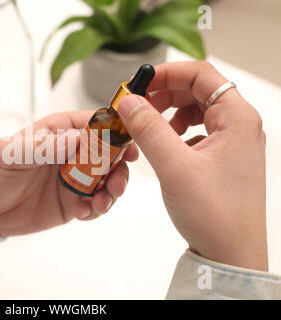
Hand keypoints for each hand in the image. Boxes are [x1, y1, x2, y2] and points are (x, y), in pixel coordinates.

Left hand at [0, 111, 138, 237]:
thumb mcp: (10, 154)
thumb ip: (42, 147)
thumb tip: (76, 139)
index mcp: (58, 132)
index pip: (94, 124)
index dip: (115, 132)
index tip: (128, 145)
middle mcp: (71, 153)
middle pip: (109, 154)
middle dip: (119, 167)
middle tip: (116, 182)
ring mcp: (74, 179)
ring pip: (107, 180)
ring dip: (112, 191)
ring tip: (101, 203)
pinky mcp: (72, 202)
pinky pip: (95, 204)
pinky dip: (97, 209)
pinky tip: (83, 213)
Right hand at [117, 61, 266, 270]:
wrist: (230, 254)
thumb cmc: (214, 214)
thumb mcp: (174, 167)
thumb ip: (149, 129)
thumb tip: (128, 101)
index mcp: (237, 118)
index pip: (201, 74)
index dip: (167, 73)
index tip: (139, 82)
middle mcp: (239, 126)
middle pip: (199, 91)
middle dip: (165, 94)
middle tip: (137, 107)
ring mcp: (233, 143)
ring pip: (197, 111)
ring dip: (170, 113)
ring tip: (150, 127)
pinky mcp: (224, 159)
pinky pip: (198, 132)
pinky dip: (177, 132)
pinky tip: (166, 147)